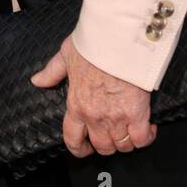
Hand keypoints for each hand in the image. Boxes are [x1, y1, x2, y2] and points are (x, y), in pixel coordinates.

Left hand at [32, 35, 156, 157]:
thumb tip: (37, 81)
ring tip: (132, 128)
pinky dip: (147, 137)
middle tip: (116, 133)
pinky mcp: (136, 113)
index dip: (80, 149)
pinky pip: (142, 139)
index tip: (87, 148)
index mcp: (76, 105)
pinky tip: (149, 127)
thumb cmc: (92, 44)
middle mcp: (94, 116)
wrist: (117, 38)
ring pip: (122, 146)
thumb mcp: (66, 55)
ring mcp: (116, 117)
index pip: (72, 139)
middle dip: (109, 144)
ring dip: (128, 141)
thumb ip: (52, 71)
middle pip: (102, 146)